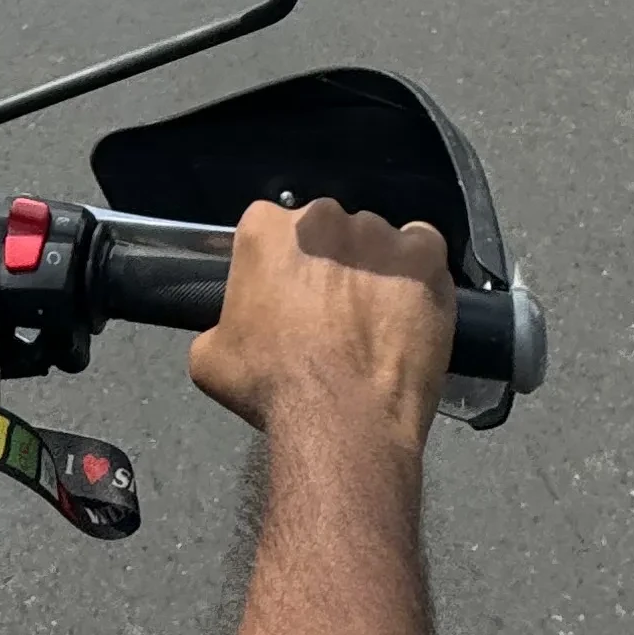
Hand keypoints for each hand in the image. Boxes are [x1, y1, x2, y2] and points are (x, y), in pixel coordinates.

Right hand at [188, 197, 453, 456]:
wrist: (342, 417)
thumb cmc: (273, 386)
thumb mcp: (210, 358)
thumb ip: (219, 322)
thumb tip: (230, 328)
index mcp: (265, 229)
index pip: (269, 228)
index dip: (279, 264)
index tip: (285, 294)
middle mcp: (322, 217)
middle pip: (325, 230)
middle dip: (327, 263)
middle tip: (329, 310)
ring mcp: (378, 234)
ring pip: (375, 242)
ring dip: (373, 269)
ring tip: (373, 319)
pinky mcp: (423, 256)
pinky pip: (422, 248)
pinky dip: (417, 271)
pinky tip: (408, 305)